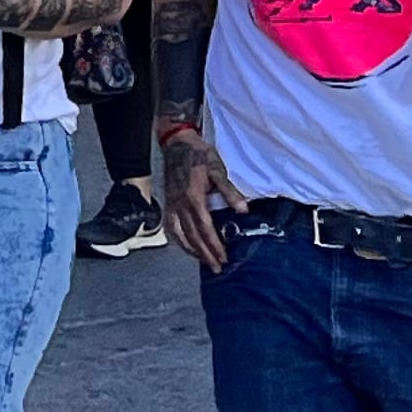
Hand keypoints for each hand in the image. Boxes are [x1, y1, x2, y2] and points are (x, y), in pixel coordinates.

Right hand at [158, 121, 246, 270]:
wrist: (177, 143)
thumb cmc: (198, 155)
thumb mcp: (218, 170)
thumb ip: (229, 192)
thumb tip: (242, 210)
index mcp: (193, 196)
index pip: (204, 227)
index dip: (214, 244)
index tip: (223, 257)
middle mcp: (180, 204)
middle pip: (192, 235)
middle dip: (205, 253)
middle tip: (216, 267)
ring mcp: (172, 204)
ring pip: (180, 234)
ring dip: (192, 250)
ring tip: (203, 261)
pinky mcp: (168, 202)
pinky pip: (171, 226)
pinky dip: (178, 240)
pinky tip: (186, 246)